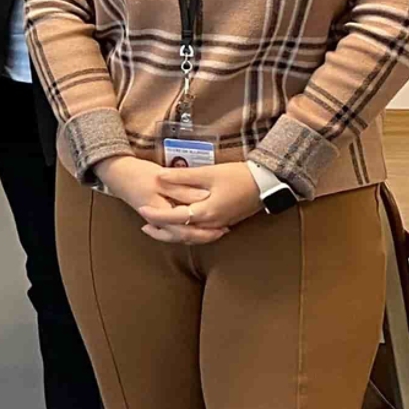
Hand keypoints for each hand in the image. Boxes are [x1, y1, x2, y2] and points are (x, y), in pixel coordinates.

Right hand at [96, 154, 222, 246]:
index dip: (205, 230)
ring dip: (196, 234)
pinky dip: (187, 229)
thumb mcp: (160, 178)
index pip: (185, 229)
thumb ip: (182, 189)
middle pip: (184, 236)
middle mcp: (158, 221)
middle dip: (204, 236)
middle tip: (223, 231)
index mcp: (160, 212)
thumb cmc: (137, 173)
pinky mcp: (157, 216)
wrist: (117, 173)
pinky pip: (173, 229)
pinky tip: (197, 225)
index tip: (222, 226)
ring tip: (215, 230)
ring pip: (178, 235)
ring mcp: (156, 220)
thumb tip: (205, 196)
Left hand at [148, 163, 265, 242]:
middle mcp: (211, 224)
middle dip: (161, 231)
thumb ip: (182, 176)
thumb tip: (159, 177)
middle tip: (144, 225)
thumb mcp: (208, 173)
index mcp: (205, 212)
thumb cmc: (238, 176)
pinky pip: (201, 233)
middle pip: (181, 234)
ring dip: (174, 233)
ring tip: (158, 227)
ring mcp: (219, 225)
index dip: (156, 214)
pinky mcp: (225, 222)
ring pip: (191, 236)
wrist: (267, 183)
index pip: (173, 218)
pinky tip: (183, 224)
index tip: (141, 208)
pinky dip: (188, 231)